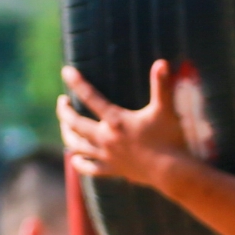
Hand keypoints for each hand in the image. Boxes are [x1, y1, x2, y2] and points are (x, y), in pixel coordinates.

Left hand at [55, 60, 214, 194]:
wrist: (172, 172)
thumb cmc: (169, 138)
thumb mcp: (164, 109)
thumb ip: (161, 85)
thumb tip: (162, 62)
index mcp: (116, 121)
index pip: (91, 97)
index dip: (77, 83)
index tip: (66, 71)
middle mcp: (106, 138)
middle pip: (75, 124)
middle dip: (65, 112)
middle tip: (62, 102)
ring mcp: (108, 156)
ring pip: (77, 146)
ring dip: (67, 135)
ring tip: (64, 126)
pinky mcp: (113, 170)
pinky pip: (90, 169)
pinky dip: (80, 164)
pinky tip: (74, 159)